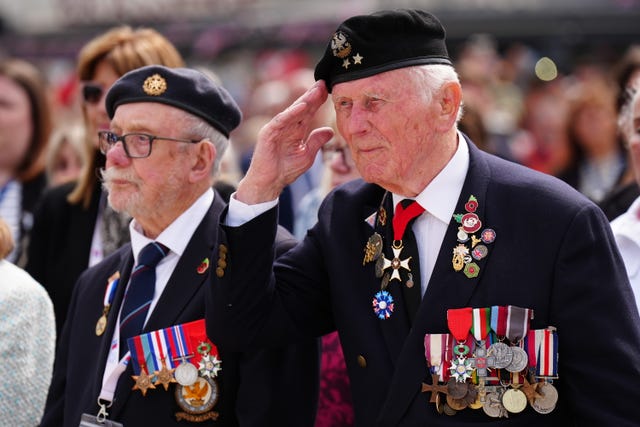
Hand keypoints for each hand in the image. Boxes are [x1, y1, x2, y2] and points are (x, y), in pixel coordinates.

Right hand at [236, 80, 333, 203]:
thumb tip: (330, 131)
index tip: (330, 90)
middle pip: (301, 107)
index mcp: (295, 130)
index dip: (318, 101)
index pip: (308, 112)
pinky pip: (281, 121)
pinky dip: (291, 113)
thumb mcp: (307, 155)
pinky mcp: (268, 134)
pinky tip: (303, 106)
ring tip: (316, 90)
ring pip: (292, 111)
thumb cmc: (285, 170)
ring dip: (304, 100)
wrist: (269, 183)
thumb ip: (317, 141)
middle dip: (312, 95)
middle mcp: (286, 126)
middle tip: (323, 83)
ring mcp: (276, 128)